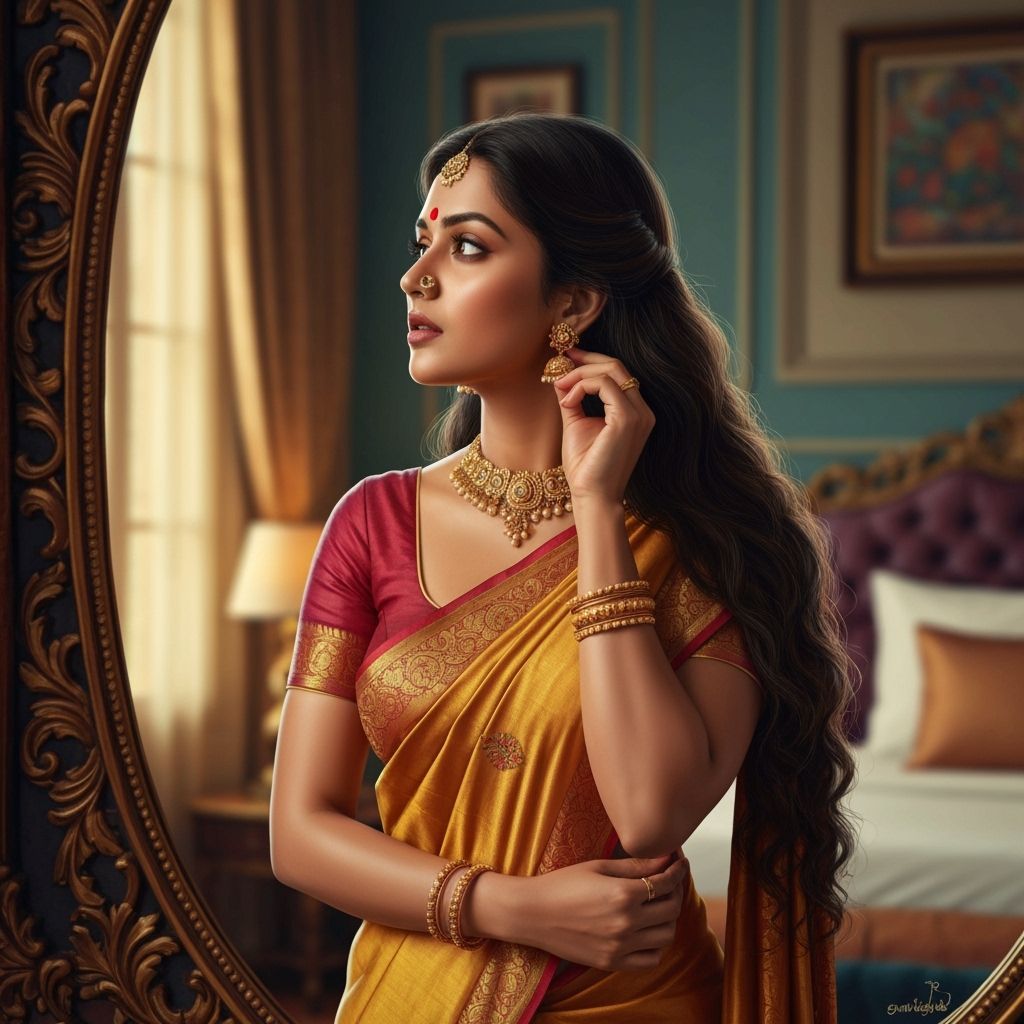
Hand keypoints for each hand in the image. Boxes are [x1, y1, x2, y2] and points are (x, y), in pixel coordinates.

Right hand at [522, 851, 689, 971]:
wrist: (533, 914)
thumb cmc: (563, 883)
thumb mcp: (599, 867)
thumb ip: (635, 865)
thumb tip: (665, 857)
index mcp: (623, 894)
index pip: (666, 883)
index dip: (678, 871)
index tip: (680, 863)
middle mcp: (626, 923)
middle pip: (671, 910)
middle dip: (675, 892)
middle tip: (668, 882)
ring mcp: (620, 946)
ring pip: (666, 937)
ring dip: (668, 919)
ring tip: (657, 906)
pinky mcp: (612, 963)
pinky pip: (650, 960)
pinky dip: (656, 946)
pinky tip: (647, 931)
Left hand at [552, 348, 654, 505]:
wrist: (591, 495)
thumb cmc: (585, 466)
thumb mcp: (576, 423)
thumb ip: (573, 397)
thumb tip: (560, 374)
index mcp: (635, 412)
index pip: (618, 373)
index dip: (592, 360)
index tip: (567, 357)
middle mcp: (643, 411)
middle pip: (617, 366)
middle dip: (585, 360)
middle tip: (559, 362)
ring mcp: (639, 414)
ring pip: (611, 370)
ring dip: (579, 374)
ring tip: (559, 388)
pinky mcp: (627, 419)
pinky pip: (604, 385)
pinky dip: (582, 387)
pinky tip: (567, 403)